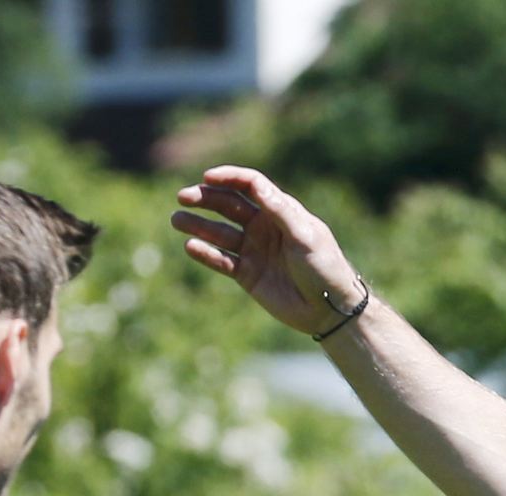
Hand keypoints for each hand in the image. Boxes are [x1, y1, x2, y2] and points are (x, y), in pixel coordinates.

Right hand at [173, 167, 368, 340]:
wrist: (329, 309)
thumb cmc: (323, 267)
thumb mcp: (304, 235)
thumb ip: (278, 210)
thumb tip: (255, 184)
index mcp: (280, 210)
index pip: (249, 185)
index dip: (228, 178)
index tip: (207, 177)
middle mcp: (264, 226)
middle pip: (228, 205)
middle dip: (205, 199)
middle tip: (183, 197)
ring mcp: (254, 250)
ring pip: (219, 232)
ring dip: (198, 225)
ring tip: (177, 221)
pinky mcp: (247, 274)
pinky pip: (222, 260)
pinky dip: (206, 253)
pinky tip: (190, 247)